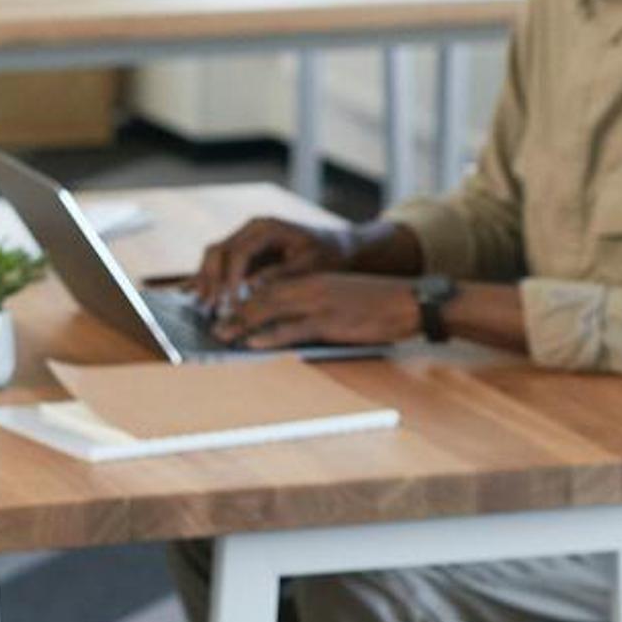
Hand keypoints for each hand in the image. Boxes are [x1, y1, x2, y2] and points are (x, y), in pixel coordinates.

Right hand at [192, 215, 349, 314]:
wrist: (337, 247)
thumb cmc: (328, 255)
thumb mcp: (311, 266)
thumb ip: (283, 275)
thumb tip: (255, 286)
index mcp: (267, 228)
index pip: (239, 252)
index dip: (231, 279)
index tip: (231, 304)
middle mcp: (250, 230)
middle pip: (218, 251)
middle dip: (211, 280)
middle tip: (210, 308)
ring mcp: (245, 240)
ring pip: (213, 257)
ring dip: (205, 281)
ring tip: (203, 308)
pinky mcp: (244, 254)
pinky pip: (220, 265)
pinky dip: (210, 281)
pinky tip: (199, 298)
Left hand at [212, 270, 418, 350]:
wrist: (410, 301)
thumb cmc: (379, 304)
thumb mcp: (343, 298)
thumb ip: (316, 306)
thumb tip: (293, 325)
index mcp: (313, 280)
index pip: (269, 286)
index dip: (243, 298)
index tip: (224, 309)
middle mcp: (310, 287)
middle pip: (261, 296)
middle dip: (233, 311)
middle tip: (211, 324)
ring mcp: (319, 304)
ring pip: (270, 310)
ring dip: (241, 323)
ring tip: (219, 334)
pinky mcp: (330, 322)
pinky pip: (293, 329)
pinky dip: (269, 335)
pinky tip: (252, 342)